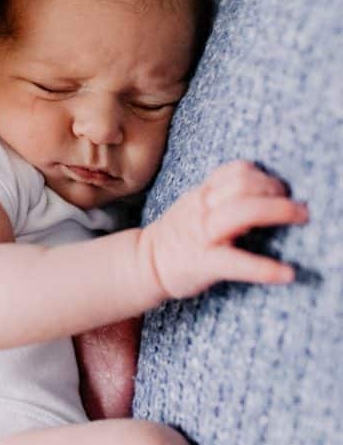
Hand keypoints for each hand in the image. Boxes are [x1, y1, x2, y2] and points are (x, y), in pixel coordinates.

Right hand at [144, 160, 308, 300]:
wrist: (144, 263)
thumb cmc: (179, 235)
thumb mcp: (195, 205)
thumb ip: (222, 195)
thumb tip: (263, 191)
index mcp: (202, 195)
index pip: (235, 170)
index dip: (263, 175)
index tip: (280, 189)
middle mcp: (202, 209)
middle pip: (242, 185)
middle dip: (276, 190)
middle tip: (298, 206)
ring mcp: (203, 235)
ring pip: (242, 212)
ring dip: (278, 211)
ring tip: (300, 218)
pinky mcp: (205, 263)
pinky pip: (238, 262)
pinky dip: (265, 268)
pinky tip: (287, 273)